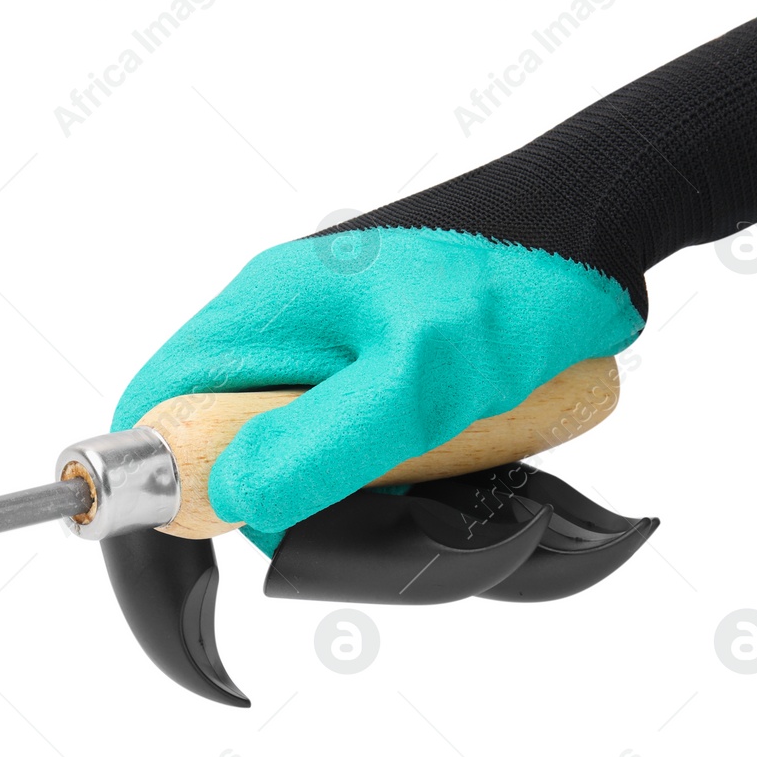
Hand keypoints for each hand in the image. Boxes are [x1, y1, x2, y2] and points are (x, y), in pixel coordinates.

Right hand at [112, 223, 643, 545]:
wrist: (601, 229)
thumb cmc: (516, 279)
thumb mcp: (421, 376)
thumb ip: (324, 442)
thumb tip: (230, 499)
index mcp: (262, 312)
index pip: (156, 407)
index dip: (169, 480)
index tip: (238, 527)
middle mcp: (281, 330)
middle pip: (224, 448)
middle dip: (287, 498)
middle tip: (371, 506)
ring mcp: (326, 352)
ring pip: (291, 455)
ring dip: (351, 492)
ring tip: (429, 478)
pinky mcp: (371, 371)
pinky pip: (346, 446)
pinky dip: (388, 476)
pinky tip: (445, 467)